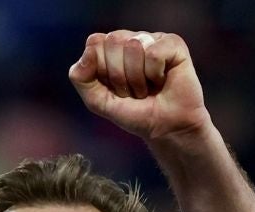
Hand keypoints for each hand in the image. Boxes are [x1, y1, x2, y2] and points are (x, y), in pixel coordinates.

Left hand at [68, 30, 208, 143]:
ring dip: (138, 79)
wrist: (166, 128)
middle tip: (132, 91)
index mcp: (110, 48)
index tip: (115, 88)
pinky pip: (154, 54)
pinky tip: (161, 81)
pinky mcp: (173, 43)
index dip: (102, 71)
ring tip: (147, 88)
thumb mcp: (98, 101)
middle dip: (120, 76)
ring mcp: (152, 39)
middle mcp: (130, 38)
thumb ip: (81, 77)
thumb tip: (88, 51)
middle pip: (113, 41)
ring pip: (134, 46)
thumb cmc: (134, 113)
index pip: (94, 43)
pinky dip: (155, 75)